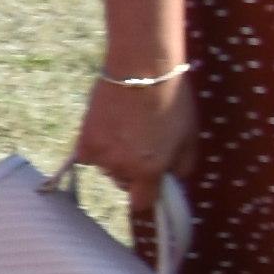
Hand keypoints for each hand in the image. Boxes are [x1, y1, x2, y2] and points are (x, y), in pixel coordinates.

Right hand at [73, 75, 191, 200]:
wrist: (142, 70)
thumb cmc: (172, 101)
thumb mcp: (190, 137)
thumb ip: (182, 166)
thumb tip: (172, 177)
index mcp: (149, 170)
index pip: (143, 202)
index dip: (150, 194)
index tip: (155, 182)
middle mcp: (120, 167)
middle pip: (124, 183)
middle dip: (134, 171)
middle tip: (144, 147)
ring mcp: (99, 153)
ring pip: (107, 167)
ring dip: (115, 158)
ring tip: (126, 132)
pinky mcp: (84, 138)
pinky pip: (89, 155)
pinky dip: (97, 149)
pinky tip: (108, 132)